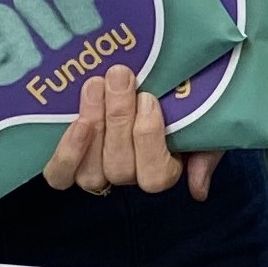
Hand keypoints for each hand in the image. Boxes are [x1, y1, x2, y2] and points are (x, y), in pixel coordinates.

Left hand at [41, 67, 201, 196]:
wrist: (163, 75)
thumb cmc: (185, 100)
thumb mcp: (206, 123)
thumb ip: (206, 155)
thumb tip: (198, 191)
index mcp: (162, 171)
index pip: (154, 177)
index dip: (148, 138)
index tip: (148, 98)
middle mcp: (129, 175)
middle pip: (120, 167)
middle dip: (118, 118)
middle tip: (120, 75)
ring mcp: (96, 170)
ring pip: (91, 172)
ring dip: (93, 125)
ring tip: (96, 85)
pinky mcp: (69, 161)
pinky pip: (60, 176)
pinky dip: (67, 153)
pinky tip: (76, 121)